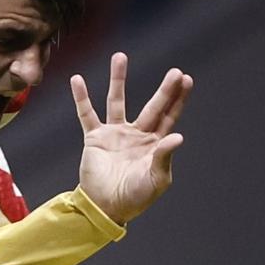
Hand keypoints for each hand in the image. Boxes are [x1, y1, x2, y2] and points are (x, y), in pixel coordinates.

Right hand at [69, 51, 189, 225]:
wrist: (105, 208)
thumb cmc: (135, 198)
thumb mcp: (155, 180)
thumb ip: (164, 156)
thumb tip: (178, 136)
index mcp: (154, 144)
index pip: (169, 117)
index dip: (178, 99)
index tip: (186, 79)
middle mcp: (136, 134)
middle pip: (152, 106)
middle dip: (164, 89)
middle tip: (174, 72)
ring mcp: (115, 134)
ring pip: (117, 101)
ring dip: (118, 79)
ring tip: (120, 56)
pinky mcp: (95, 138)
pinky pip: (87, 114)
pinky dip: (82, 98)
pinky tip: (78, 80)